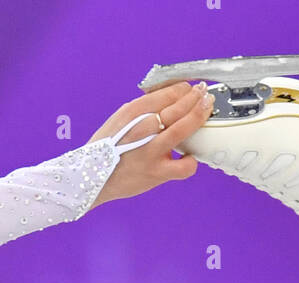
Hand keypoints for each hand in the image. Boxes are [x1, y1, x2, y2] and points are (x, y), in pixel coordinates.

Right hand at [85, 82, 213, 209]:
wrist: (91, 177)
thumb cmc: (107, 149)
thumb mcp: (120, 119)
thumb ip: (142, 109)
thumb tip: (166, 98)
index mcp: (133, 111)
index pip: (167, 92)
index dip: (184, 89)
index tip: (191, 88)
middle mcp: (143, 127)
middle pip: (179, 105)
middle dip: (197, 97)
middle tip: (205, 95)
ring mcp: (151, 150)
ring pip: (184, 127)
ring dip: (200, 115)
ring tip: (206, 110)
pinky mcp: (157, 172)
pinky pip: (184, 166)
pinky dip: (191, 162)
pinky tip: (189, 158)